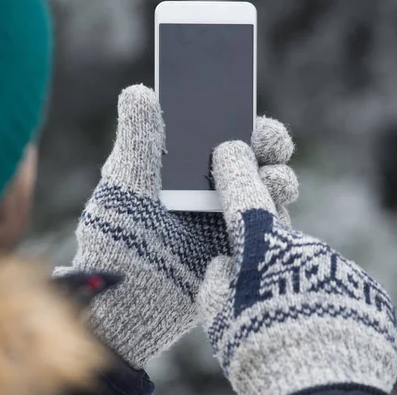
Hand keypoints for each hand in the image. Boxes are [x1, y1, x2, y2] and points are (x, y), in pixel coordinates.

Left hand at [54, 85, 297, 367]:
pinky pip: (271, 223)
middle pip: (249, 152)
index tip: (243, 102)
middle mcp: (208, 184)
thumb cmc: (118, 241)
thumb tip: (140, 91)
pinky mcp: (243, 244)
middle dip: (268, 141)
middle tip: (274, 142)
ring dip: (278, 177)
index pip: (213, 127)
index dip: (233, 111)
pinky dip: (278, 213)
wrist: (130, 305)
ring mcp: (228, 214)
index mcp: (180, 163)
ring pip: (267, 185)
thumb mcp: (125, 186)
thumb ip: (136, 141)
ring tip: (274, 181)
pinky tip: (275, 210)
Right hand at [198, 142, 396, 393]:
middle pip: (272, 220)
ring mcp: (331, 262)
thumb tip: (224, 265)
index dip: (232, 164)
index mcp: (258, 242)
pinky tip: (306, 316)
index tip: (229, 145)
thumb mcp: (217, 314)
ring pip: (299, 255)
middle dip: (259, 222)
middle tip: (252, 235)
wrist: (324, 381)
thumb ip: (215, 279)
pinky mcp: (359, 284)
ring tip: (278, 304)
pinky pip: (325, 279)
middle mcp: (297, 243)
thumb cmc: (259, 346)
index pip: (241, 187)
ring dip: (285, 271)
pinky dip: (313, 292)